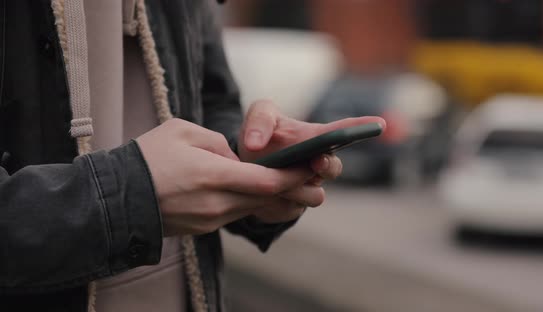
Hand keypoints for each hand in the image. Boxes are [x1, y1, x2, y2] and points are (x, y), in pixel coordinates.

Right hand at [136, 118, 323, 235]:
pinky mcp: (204, 228)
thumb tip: (235, 159)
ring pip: (252, 207)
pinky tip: (255, 193)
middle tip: (313, 179)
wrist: (116, 199)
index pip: (266, 181)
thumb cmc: (147, 158)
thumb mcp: (182, 132)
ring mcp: (210, 220)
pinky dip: (249, 203)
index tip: (311, 168)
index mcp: (212, 176)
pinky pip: (234, 214)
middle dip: (291, 189)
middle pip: (265, 198)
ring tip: (289, 184)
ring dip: (271, 197)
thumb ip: (218, 143)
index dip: (293, 176)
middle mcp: (216, 203)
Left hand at [239, 100, 385, 222]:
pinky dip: (277, 201)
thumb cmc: (259, 137)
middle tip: (316, 161)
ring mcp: (308, 187)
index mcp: (315, 137)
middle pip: (334, 168)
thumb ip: (260, 120)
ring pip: (315, 195)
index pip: (343, 132)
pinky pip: (293, 208)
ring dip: (295, 187)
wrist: (240, 169)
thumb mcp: (258, 117)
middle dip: (327, 165)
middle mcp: (318, 163)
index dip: (362, 128)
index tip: (378, 124)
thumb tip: (255, 144)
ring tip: (274, 178)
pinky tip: (264, 193)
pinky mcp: (293, 207)